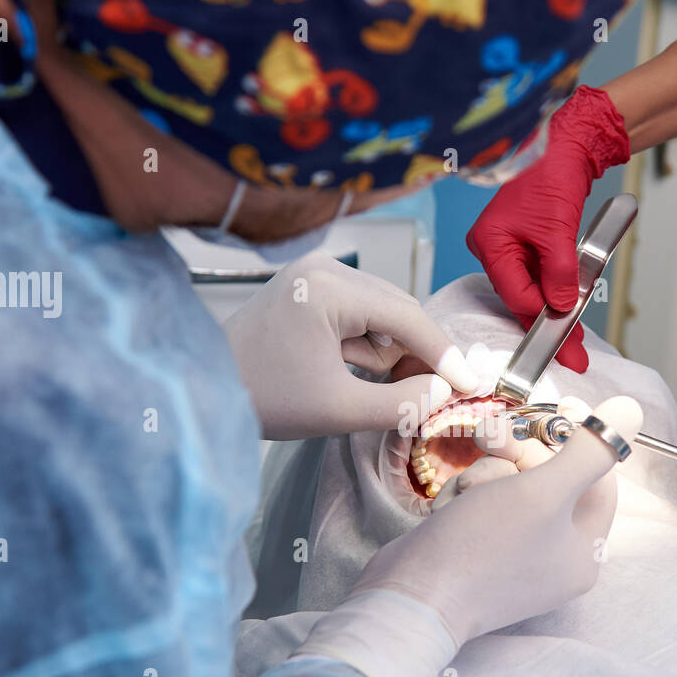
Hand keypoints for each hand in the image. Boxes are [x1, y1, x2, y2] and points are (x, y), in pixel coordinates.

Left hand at [224, 252, 478, 439]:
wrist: (203, 385)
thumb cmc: (264, 397)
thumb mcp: (338, 410)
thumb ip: (400, 404)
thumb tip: (445, 393)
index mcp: (327, 289)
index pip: (408, 319)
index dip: (444, 355)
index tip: (472, 385)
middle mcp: (325, 266)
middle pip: (400, 309)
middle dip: (414, 353)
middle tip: (423, 394)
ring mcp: (316, 269)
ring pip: (385, 310)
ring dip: (387, 348)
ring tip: (354, 378)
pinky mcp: (310, 281)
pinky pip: (362, 309)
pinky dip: (367, 340)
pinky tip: (346, 363)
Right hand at [295, 397, 643, 676]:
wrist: (409, 597)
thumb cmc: (481, 548)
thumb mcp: (543, 491)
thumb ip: (589, 450)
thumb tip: (631, 410)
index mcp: (583, 553)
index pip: (599, 480)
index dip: (580, 440)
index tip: (559, 405)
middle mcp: (554, 559)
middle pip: (551, 480)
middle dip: (517, 455)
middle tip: (489, 436)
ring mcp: (514, 558)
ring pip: (510, 487)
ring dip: (484, 476)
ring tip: (464, 493)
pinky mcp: (476, 554)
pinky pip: (482, 507)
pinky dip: (465, 499)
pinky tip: (449, 511)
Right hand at [465, 86, 629, 373]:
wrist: (567, 142)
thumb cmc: (552, 173)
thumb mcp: (558, 230)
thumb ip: (561, 273)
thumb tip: (562, 307)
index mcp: (490, 243)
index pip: (515, 294)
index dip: (542, 319)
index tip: (565, 342)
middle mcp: (494, 247)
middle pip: (521, 297)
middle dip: (549, 323)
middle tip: (573, 353)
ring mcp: (508, 245)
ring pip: (532, 289)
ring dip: (555, 308)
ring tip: (577, 335)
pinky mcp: (526, 242)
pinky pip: (539, 274)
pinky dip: (557, 289)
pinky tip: (573, 306)